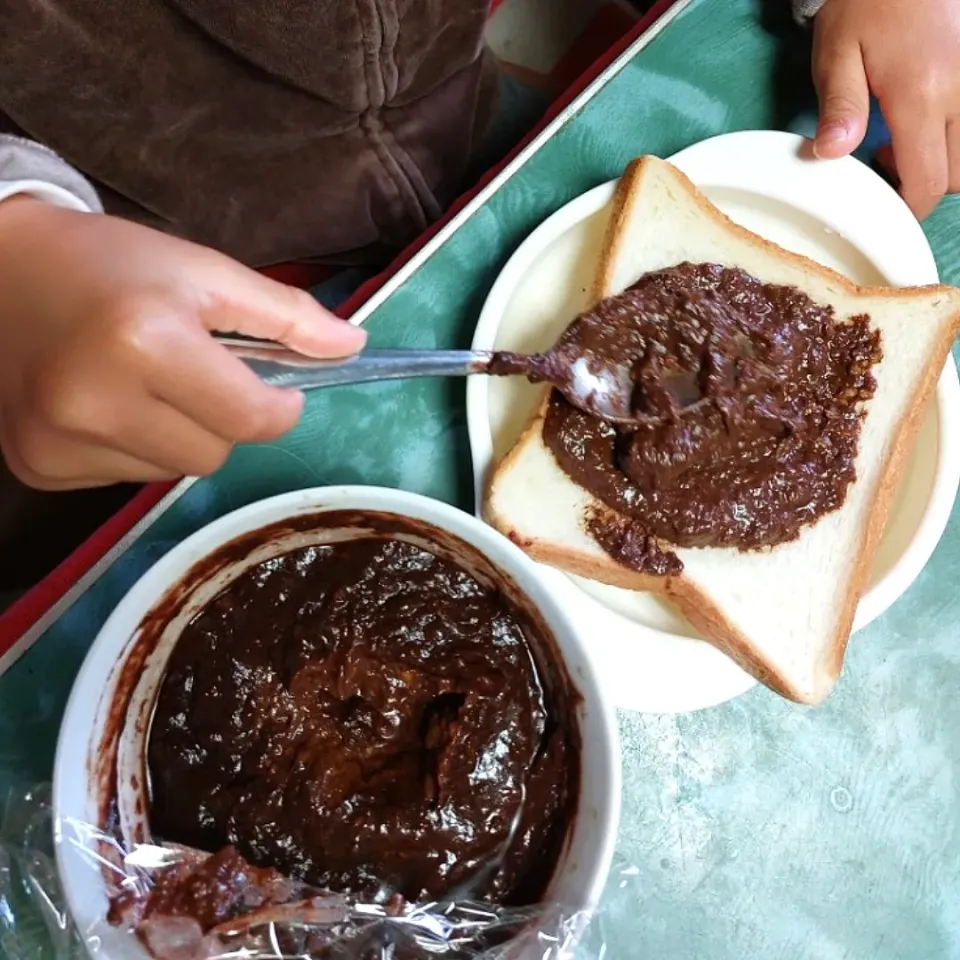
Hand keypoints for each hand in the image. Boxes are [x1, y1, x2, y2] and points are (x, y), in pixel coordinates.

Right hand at [0, 198, 365, 489]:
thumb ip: (285, 314)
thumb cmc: (110, 264)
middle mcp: (96, 402)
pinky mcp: (37, 466)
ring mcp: (59, 442)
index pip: (252, 420)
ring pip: (172, 473)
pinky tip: (107, 405)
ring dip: (179, 437)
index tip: (276, 386)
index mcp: (147, 343)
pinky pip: (125, 479)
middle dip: (225, 420)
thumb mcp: (203, 270)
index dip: (278, 406)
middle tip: (197, 375)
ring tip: (145, 385)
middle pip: (214, 455)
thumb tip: (356, 347)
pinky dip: (134, 449)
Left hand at [811, 0, 959, 219]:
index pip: (928, 183)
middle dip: (923, 186)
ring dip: (942, 162)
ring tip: (904, 140)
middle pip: (957, 176)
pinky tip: (926, 120)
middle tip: (883, 163)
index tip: (877, 202)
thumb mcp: (838, 56)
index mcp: (924, 97)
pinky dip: (953, 137)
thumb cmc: (863, 4)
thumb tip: (831, 154)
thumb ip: (840, 108)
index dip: (905, 208)